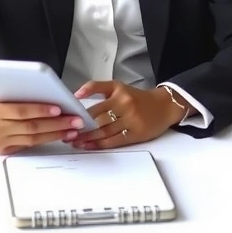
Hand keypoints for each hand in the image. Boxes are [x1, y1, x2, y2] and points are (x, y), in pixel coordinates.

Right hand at [0, 92, 85, 154]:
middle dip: (56, 124)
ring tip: (72, 129)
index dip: (41, 110)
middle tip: (76, 120)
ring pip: (32, 139)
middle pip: (31, 127)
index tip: (59, 108)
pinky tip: (59, 135)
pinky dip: (45, 140)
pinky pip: (27, 146)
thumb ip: (21, 93)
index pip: (22, 110)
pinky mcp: (2, 151)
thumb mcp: (1, 90)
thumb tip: (50, 93)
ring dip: (55, 134)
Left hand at [68, 81, 185, 150]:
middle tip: (67, 133)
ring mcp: (131, 120)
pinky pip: (114, 141)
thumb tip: (76, 94)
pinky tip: (89, 146)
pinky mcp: (136, 134)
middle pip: (98, 120)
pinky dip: (99, 145)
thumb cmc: (137, 97)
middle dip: (81, 128)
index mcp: (119, 92)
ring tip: (74, 141)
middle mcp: (126, 105)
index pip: (96, 103)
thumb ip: (98, 87)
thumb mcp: (118, 86)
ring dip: (87, 138)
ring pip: (104, 132)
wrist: (164, 106)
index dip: (80, 113)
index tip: (68, 118)